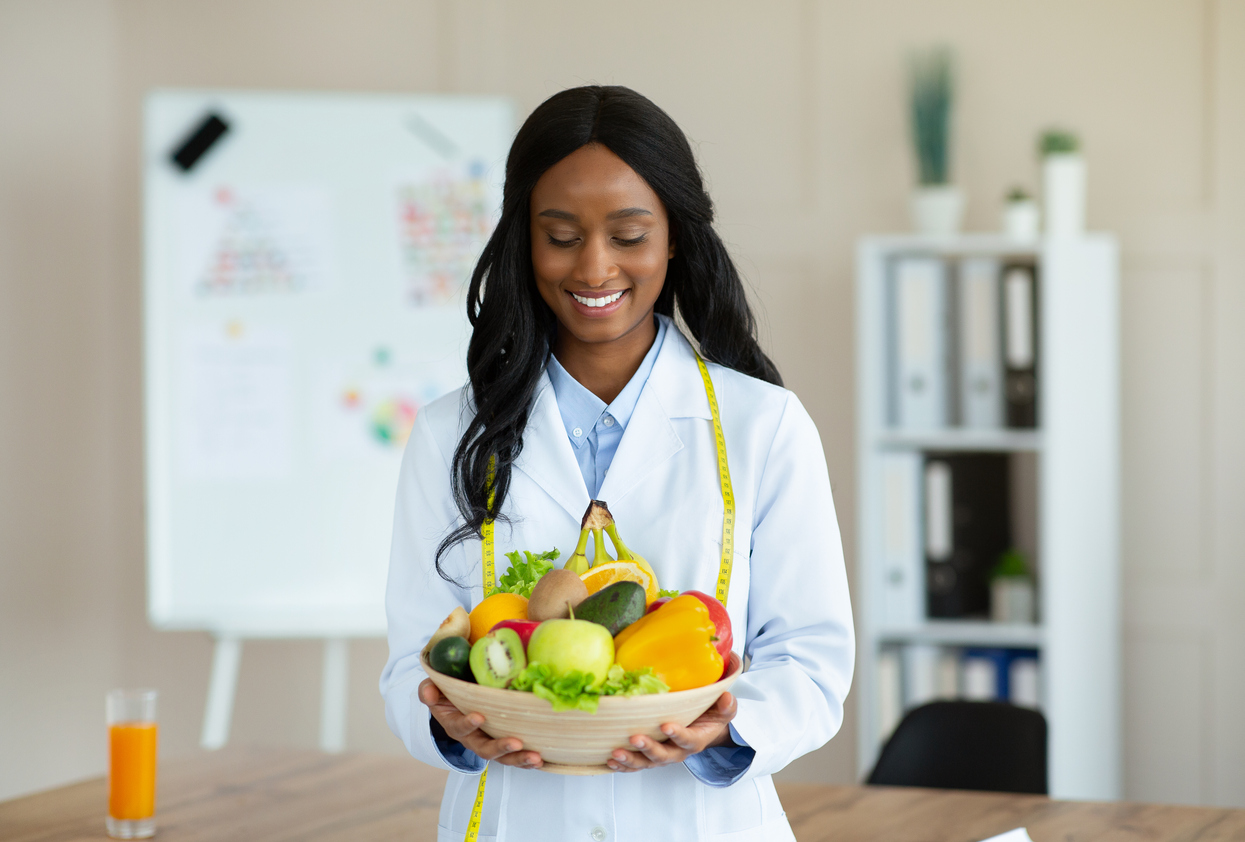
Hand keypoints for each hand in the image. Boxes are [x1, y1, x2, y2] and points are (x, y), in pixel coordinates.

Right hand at [419, 679, 543, 768]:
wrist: (456, 703)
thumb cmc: (448, 693)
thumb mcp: (434, 689)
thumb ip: (428, 690)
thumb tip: (428, 694)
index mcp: (455, 724)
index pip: (460, 727)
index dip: (468, 723)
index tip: (479, 716)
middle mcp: (472, 738)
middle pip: (485, 749)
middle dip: (500, 747)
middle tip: (516, 743)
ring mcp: (488, 743)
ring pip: (502, 757)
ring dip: (519, 758)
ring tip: (536, 757)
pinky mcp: (503, 744)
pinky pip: (514, 757)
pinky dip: (527, 760)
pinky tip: (542, 760)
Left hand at [607, 692, 737, 772]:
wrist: (702, 731)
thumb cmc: (708, 718)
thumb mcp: (722, 712)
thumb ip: (726, 707)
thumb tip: (727, 697)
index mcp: (694, 741)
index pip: (687, 740)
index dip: (678, 735)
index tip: (667, 725)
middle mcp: (676, 752)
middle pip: (662, 756)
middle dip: (648, 748)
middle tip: (635, 738)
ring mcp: (661, 756)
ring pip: (645, 763)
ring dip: (630, 759)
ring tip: (616, 753)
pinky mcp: (648, 758)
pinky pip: (635, 765)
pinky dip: (622, 766)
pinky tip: (610, 760)